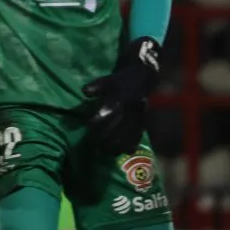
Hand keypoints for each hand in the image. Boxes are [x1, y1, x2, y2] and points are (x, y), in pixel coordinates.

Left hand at [82, 37, 160, 154]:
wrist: (144, 78)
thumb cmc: (121, 80)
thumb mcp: (108, 80)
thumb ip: (96, 86)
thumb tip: (84, 92)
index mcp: (119, 100)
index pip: (106, 115)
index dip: (97, 122)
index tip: (89, 126)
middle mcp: (128, 110)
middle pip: (115, 129)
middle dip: (103, 138)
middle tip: (94, 143)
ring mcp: (137, 118)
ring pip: (126, 135)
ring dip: (115, 145)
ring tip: (105, 152)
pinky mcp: (143, 122)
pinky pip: (138, 136)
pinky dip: (131, 145)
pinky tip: (123, 152)